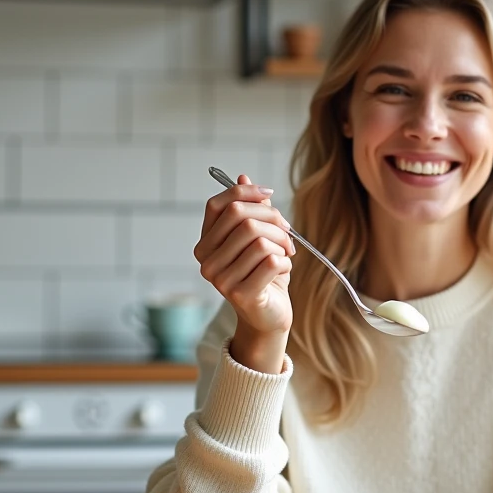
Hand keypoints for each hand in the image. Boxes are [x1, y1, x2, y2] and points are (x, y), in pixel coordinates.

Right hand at [195, 173, 295, 336]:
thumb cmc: (263, 275)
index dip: (245, 192)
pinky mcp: (240, 294)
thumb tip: (243, 176)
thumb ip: (249, 210)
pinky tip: (284, 269)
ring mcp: (220, 279)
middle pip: (241, 218)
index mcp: (205, 244)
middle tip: (287, 233)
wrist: (270, 316)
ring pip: (258, 239)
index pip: (217, 205)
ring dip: (281, 243)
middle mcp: (206, 261)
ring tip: (286, 254)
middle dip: (272, 219)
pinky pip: (270, 260)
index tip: (270, 193)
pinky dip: (285, 261)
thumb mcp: (258, 238)